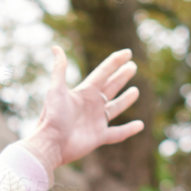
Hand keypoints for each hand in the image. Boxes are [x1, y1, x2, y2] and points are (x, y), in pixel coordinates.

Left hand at [19, 46, 143, 174]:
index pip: (103, 73)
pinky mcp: (99, 137)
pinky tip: (140, 125)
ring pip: (115, 108)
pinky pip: (117, 133)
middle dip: (121, 77)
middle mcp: (91, 105)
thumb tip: (55, 47)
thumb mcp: (56, 90)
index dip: (115, 62)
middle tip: (133, 66)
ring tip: (136, 90)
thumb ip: (59, 69)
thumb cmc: (52, 116)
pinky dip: (129, 130)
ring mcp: (96, 121)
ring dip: (125, 100)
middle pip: (110, 87)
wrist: (50, 143)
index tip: (128, 53)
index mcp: (84, 92)